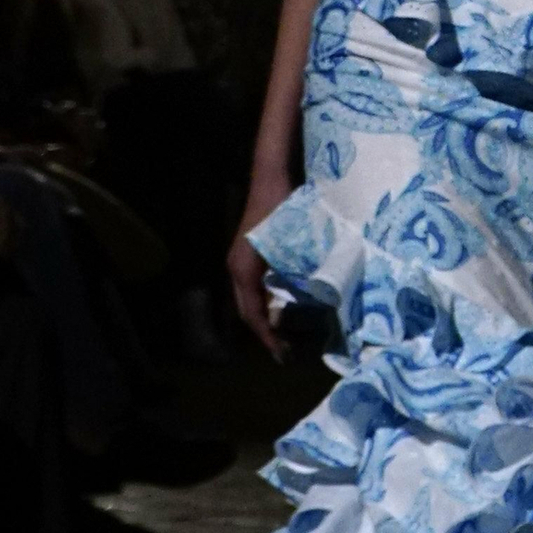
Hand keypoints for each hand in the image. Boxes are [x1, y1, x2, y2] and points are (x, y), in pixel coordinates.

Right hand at [229, 171, 291, 360]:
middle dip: (265, 335)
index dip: (267, 338)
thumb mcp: (290, 245)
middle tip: (286, 353)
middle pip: (247, 312)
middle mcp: (236, 269)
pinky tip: (282, 309)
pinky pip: (252, 289)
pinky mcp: (246, 256)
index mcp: (243, 271)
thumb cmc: (282, 207)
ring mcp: (239, 262)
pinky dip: (265, 304)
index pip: (253, 314)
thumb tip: (296, 310)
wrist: (271, 177)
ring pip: (248, 301)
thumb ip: (291, 277)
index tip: (283, 355)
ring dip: (265, 320)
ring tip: (285, 337)